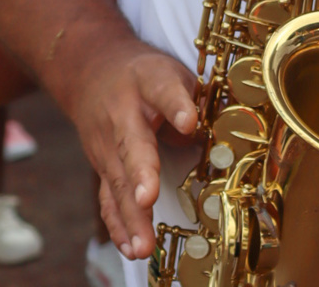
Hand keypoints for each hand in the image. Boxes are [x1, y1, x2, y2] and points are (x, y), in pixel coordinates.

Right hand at [66, 35, 197, 260]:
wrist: (93, 73)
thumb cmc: (144, 76)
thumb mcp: (172, 72)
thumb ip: (196, 99)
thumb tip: (225, 130)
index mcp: (147, 81)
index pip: (163, 90)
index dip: (177, 106)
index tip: (188, 121)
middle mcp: (122, 114)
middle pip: (132, 144)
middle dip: (140, 173)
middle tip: (147, 198)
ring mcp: (107, 143)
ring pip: (118, 181)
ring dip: (131, 215)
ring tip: (144, 245)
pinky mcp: (101, 167)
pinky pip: (108, 198)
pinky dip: (119, 226)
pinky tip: (131, 247)